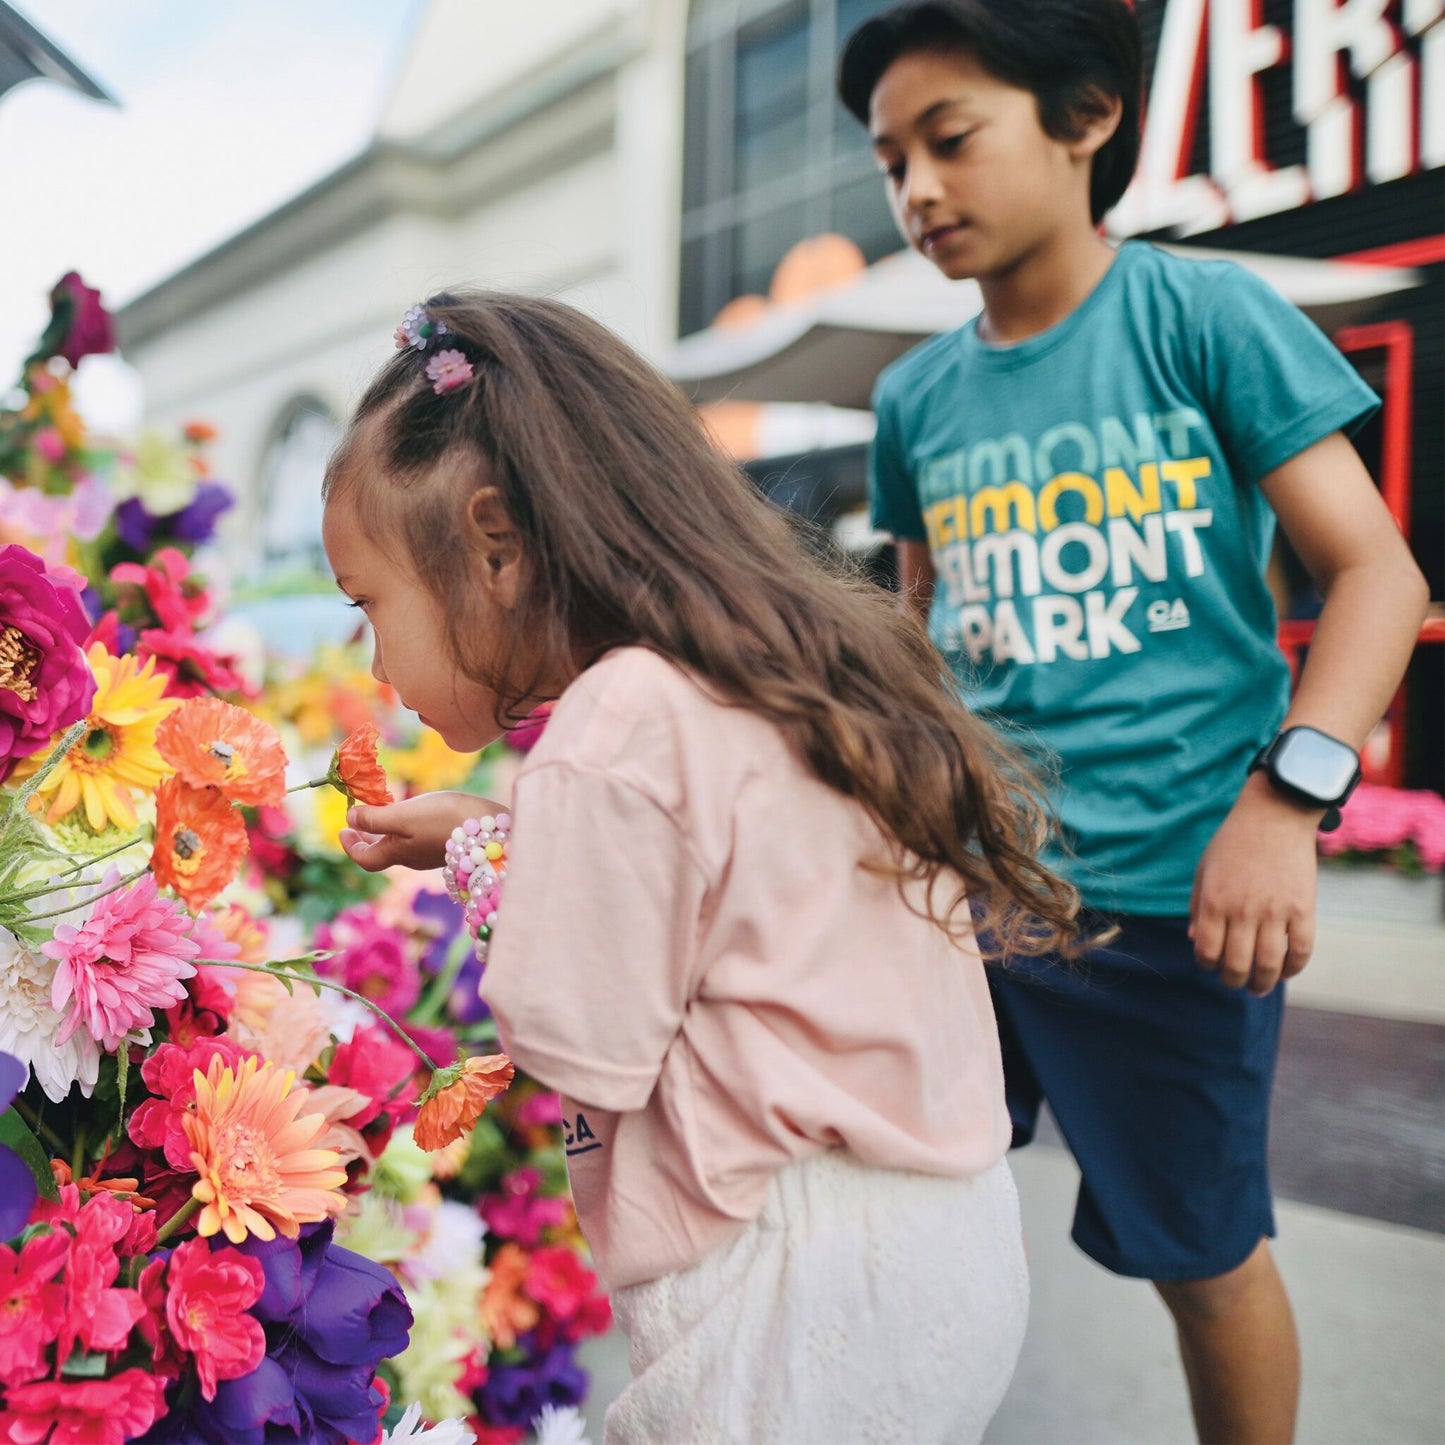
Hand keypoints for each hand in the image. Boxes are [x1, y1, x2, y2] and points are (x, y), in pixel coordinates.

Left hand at [339, 791, 506, 872]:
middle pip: (382, 853)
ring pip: (400, 846)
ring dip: (386, 831)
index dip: (350, 846)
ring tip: (383, 811)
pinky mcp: (448, 843)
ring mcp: (432, 853)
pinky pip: (418, 839)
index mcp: (398, 854)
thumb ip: (376, 819)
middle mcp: (413, 858)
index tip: (342, 829)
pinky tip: (415, 812)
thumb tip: (350, 818)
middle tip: (357, 821)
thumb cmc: (446, 821)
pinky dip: (407, 828)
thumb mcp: (405, 816)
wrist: (493, 830)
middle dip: (367, 837)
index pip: (365, 858)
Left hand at [1189, 772, 1319, 996]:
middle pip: (1236, 965)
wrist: (1274, 815)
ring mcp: (1274, 911)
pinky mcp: (1303, 909)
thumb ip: (1197, 906)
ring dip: (1263, 983)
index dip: (1207, 965)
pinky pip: (1301, 951)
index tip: (1212, 964)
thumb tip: (1194, 940)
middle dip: (1233, 981)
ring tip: (1259, 986)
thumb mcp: (1205, 870)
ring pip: (1269, 965)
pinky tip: (1286, 971)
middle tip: (1235, 982)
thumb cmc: (1233, 843)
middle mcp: (1242, 910)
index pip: (1206, 951)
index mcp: (1213, 901)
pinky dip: (1294, 968)